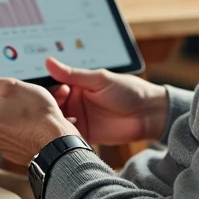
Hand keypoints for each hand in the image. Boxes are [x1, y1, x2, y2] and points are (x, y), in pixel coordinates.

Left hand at [0, 67, 79, 164]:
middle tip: (18, 97)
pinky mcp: (13, 153)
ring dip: (12, 115)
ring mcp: (0, 146)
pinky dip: (21, 128)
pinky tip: (36, 122)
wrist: (58, 144)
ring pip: (1, 125)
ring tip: (32, 108)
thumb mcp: (10, 86)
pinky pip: (13, 136)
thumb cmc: (37, 114)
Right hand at [45, 57, 168, 144]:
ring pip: (58, 123)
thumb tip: (49, 61)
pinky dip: (63, 137)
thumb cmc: (129, 91)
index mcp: (77, 86)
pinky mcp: (85, 135)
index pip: (54, 88)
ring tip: (59, 124)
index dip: (50, 92)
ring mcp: (80, 119)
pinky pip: (68, 137)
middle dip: (49, 109)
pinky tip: (64, 136)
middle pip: (52, 107)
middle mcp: (75, 102)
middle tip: (54, 111)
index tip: (56, 94)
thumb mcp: (100, 80)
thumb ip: (73, 74)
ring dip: (55, 124)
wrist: (149, 114)